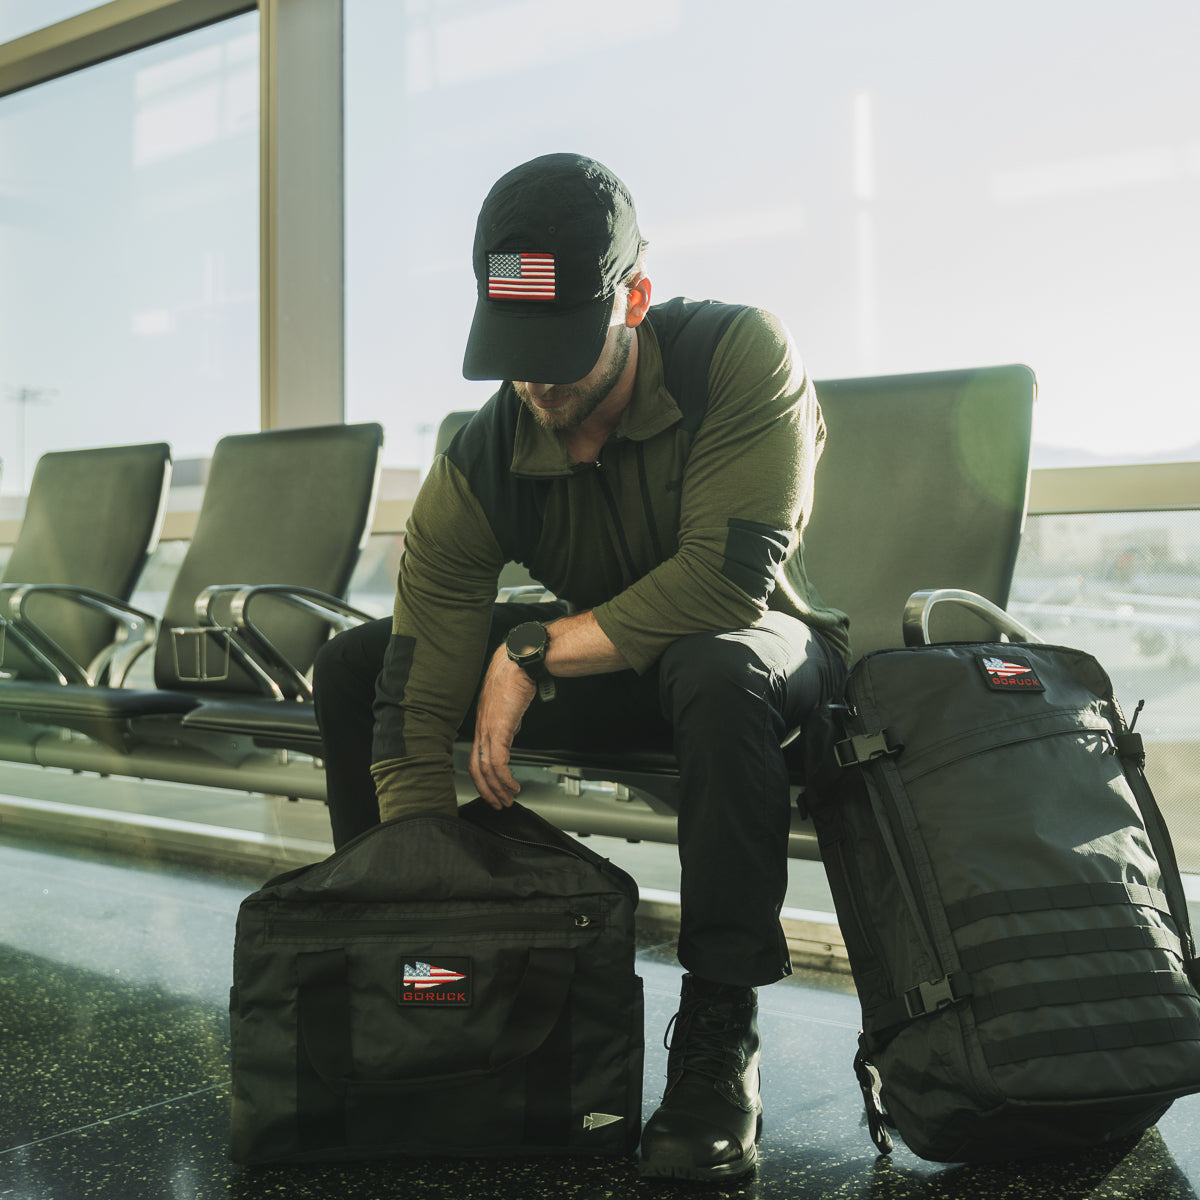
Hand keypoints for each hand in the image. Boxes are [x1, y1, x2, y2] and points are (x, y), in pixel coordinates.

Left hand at [470, 644, 536, 808]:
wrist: (518, 662)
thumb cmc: (514, 676)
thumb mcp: (508, 706)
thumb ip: (507, 722)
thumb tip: (510, 732)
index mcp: (483, 724)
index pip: (475, 758)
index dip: (483, 778)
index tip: (493, 790)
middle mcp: (481, 729)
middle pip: (476, 768)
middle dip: (487, 790)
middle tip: (498, 803)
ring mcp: (488, 729)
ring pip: (487, 769)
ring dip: (498, 788)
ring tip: (509, 798)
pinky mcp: (499, 728)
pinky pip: (498, 761)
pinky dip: (505, 777)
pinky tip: (512, 785)